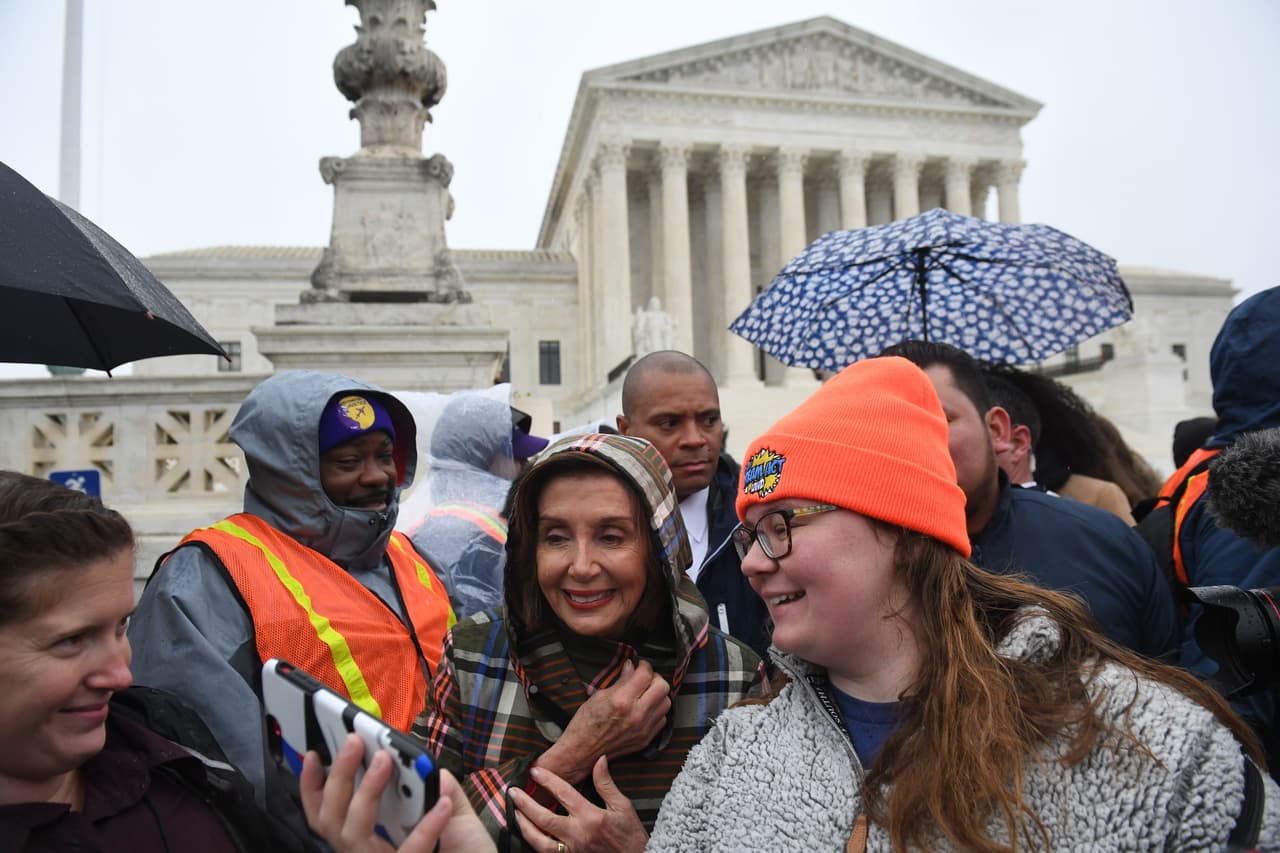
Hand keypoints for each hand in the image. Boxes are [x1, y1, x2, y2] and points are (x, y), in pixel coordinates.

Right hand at [300, 732, 495, 852]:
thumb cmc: (463, 852)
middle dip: (339, 776)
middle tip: (355, 741)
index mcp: (368, 839)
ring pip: (354, 833)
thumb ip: (432, 792)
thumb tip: (421, 763)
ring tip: (386, 760)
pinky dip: (426, 827)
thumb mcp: (449, 817)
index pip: (327, 814)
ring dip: (366, 791)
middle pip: (333, 819)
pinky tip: (444, 804)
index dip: (312, 787)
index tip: (314, 754)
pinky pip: (408, 852)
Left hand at [511, 756, 647, 852]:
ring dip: (524, 826)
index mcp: (590, 817)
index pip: (563, 794)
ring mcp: (572, 851)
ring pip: (539, 841)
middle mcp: (577, 834)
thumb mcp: (622, 806)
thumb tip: (600, 759)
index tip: (534, 771)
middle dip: (524, 804)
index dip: (547, 780)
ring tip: (515, 813)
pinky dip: (535, 843)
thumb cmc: (630, 834)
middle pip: (543, 818)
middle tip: (512, 792)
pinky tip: (528, 834)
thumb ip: (606, 783)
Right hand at [536, 659, 670, 782]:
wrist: (583, 752)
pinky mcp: (646, 739)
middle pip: (663, 687)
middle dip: (655, 677)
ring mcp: (643, 729)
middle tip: (645, 677)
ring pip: (666, 702)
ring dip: (658, 694)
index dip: (644, 665)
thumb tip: (631, 666)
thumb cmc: (586, 723)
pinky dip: (656, 710)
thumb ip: (620, 680)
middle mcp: (636, 715)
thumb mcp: (598, 695)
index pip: (645, 675)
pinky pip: (662, 719)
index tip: (640, 665)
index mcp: (622, 701)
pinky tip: (645, 708)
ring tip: (646, 693)